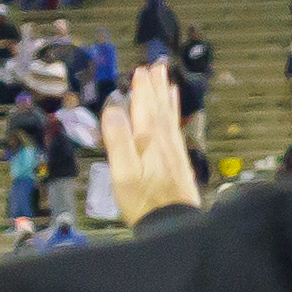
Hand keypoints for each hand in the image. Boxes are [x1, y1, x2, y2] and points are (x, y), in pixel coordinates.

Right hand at [99, 61, 197, 225]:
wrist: (173, 225)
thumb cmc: (144, 201)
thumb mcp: (122, 171)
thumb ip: (117, 139)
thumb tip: (113, 109)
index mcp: (149, 141)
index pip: (145, 108)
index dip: (142, 89)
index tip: (141, 71)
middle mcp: (165, 143)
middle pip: (160, 109)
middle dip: (157, 88)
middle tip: (157, 67)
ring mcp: (174, 153)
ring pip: (170, 118)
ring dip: (167, 98)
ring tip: (167, 81)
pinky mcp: (179, 163)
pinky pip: (176, 131)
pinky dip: (174, 117)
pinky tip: (173, 114)